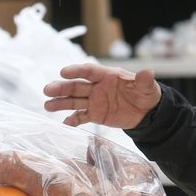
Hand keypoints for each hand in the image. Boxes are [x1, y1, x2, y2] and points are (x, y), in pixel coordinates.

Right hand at [43, 63, 160, 127]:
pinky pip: (82, 117)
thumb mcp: (148, 87)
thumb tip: (148, 72)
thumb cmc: (146, 94)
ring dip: (61, 103)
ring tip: (48, 105)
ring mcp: (95, 101)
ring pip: (75, 101)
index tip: (63, 72)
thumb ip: (144, 80)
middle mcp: (97, 87)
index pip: (89, 71)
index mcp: (108, 76)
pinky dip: (73, 121)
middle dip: (62, 88)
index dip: (76, 71)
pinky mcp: (96, 114)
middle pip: (77, 86)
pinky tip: (64, 124)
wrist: (147, 112)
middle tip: (48, 90)